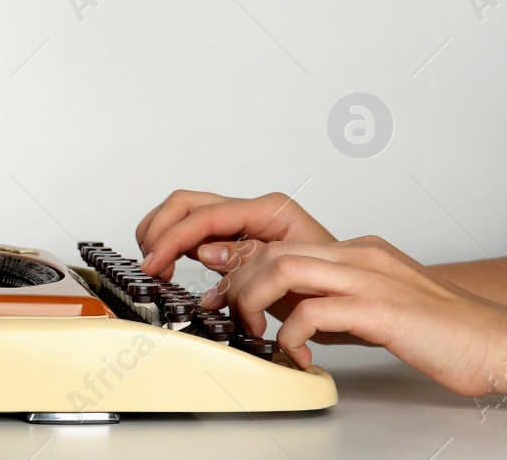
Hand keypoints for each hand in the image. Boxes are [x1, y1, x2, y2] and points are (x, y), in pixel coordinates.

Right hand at [135, 189, 335, 279]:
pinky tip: (171, 269)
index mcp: (271, 211)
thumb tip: (205, 251)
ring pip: (186, 214)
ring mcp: (243, 224)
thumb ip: (247, 260)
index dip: (173, 237)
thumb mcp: (295, 278)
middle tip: (150, 264)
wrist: (356, 303)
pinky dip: (176, 248)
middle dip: (161, 230)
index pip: (206, 215)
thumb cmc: (336, 290)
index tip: (155, 263)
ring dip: (163, 236)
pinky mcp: (236, 242)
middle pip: (188, 203)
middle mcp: (254, 211)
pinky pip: (196, 234)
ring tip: (157, 267)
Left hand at [200, 235, 506, 396]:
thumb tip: (289, 315)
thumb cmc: (440, 332)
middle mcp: (359, 256)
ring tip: (257, 334)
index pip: (282, 245)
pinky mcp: (379, 308)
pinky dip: (292, 334)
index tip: (226, 296)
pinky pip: (313, 311)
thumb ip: (333, 300)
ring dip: (255, 301)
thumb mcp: (373, 305)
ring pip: (284, 269)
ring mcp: (369, 278)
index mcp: (357, 252)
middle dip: (239, 283)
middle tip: (233, 317)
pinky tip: (298, 355)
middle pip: (272, 251)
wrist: (496, 341)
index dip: (245, 269)